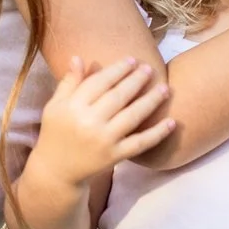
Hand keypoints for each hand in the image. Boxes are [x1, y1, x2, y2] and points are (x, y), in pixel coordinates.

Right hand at [28, 57, 173, 190]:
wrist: (57, 171)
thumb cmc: (56, 133)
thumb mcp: (55, 106)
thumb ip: (68, 83)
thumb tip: (79, 58)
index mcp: (73, 107)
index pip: (99, 82)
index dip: (117, 70)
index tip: (131, 60)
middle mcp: (89, 122)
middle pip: (118, 96)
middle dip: (136, 80)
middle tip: (149, 69)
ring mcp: (104, 140)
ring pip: (132, 116)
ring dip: (151, 100)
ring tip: (165, 88)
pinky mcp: (115, 156)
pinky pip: (140, 143)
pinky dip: (157, 134)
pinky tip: (172, 122)